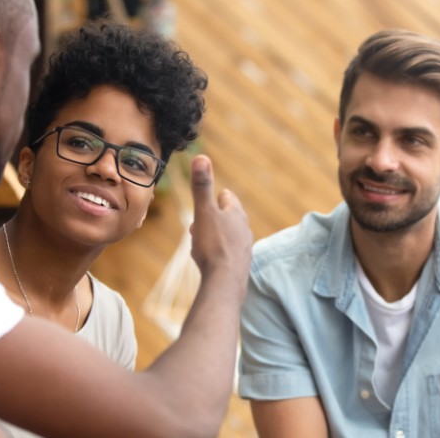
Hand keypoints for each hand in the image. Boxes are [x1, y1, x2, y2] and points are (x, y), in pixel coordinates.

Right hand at [188, 155, 252, 284]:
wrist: (225, 284)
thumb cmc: (213, 246)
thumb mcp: (203, 212)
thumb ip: (202, 186)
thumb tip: (201, 156)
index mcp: (236, 214)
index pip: (227, 198)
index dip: (214, 198)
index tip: (203, 203)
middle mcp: (245, 230)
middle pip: (228, 218)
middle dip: (212, 220)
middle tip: (195, 227)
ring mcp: (244, 249)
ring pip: (228, 237)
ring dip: (213, 237)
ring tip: (199, 245)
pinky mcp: (241, 266)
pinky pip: (227, 255)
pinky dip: (217, 254)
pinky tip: (209, 262)